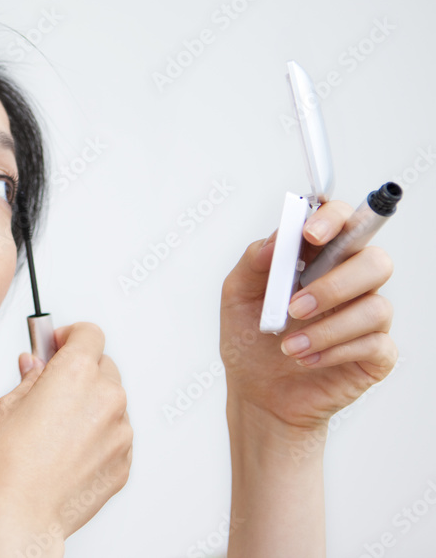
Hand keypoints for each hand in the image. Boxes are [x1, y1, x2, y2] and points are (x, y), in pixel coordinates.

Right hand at [0, 322, 131, 546]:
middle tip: (51, 387)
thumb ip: (29, 379)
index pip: (89, 334)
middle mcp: (106, 399)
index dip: (70, 336)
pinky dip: (97, 435)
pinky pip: (114, 435)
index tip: (57, 344)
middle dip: (80, 371)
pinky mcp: (124, 462)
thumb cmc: (5, 469)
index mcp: (76, 375)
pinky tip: (66, 452)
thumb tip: (34, 364)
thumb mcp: (5, 409)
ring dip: (90, 405)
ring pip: (110, 403)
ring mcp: (120, 433)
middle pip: (104, 366)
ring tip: (56, 429)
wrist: (20, 520)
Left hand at [220, 199, 397, 435]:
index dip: (334, 219)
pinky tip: (305, 359)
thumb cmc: (250, 339)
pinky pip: (375, 344)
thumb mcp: (237, 296)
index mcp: (320, 259)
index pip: (344, 222)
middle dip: (334, 284)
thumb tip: (276, 240)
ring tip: (288, 345)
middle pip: (374, 261)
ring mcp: (367, 318)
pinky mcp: (376, 354)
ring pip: (375, 307)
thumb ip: (254, 261)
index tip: (310, 234)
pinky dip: (334, 351)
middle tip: (295, 306)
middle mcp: (350, 282)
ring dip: (327, 328)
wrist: (257, 393)